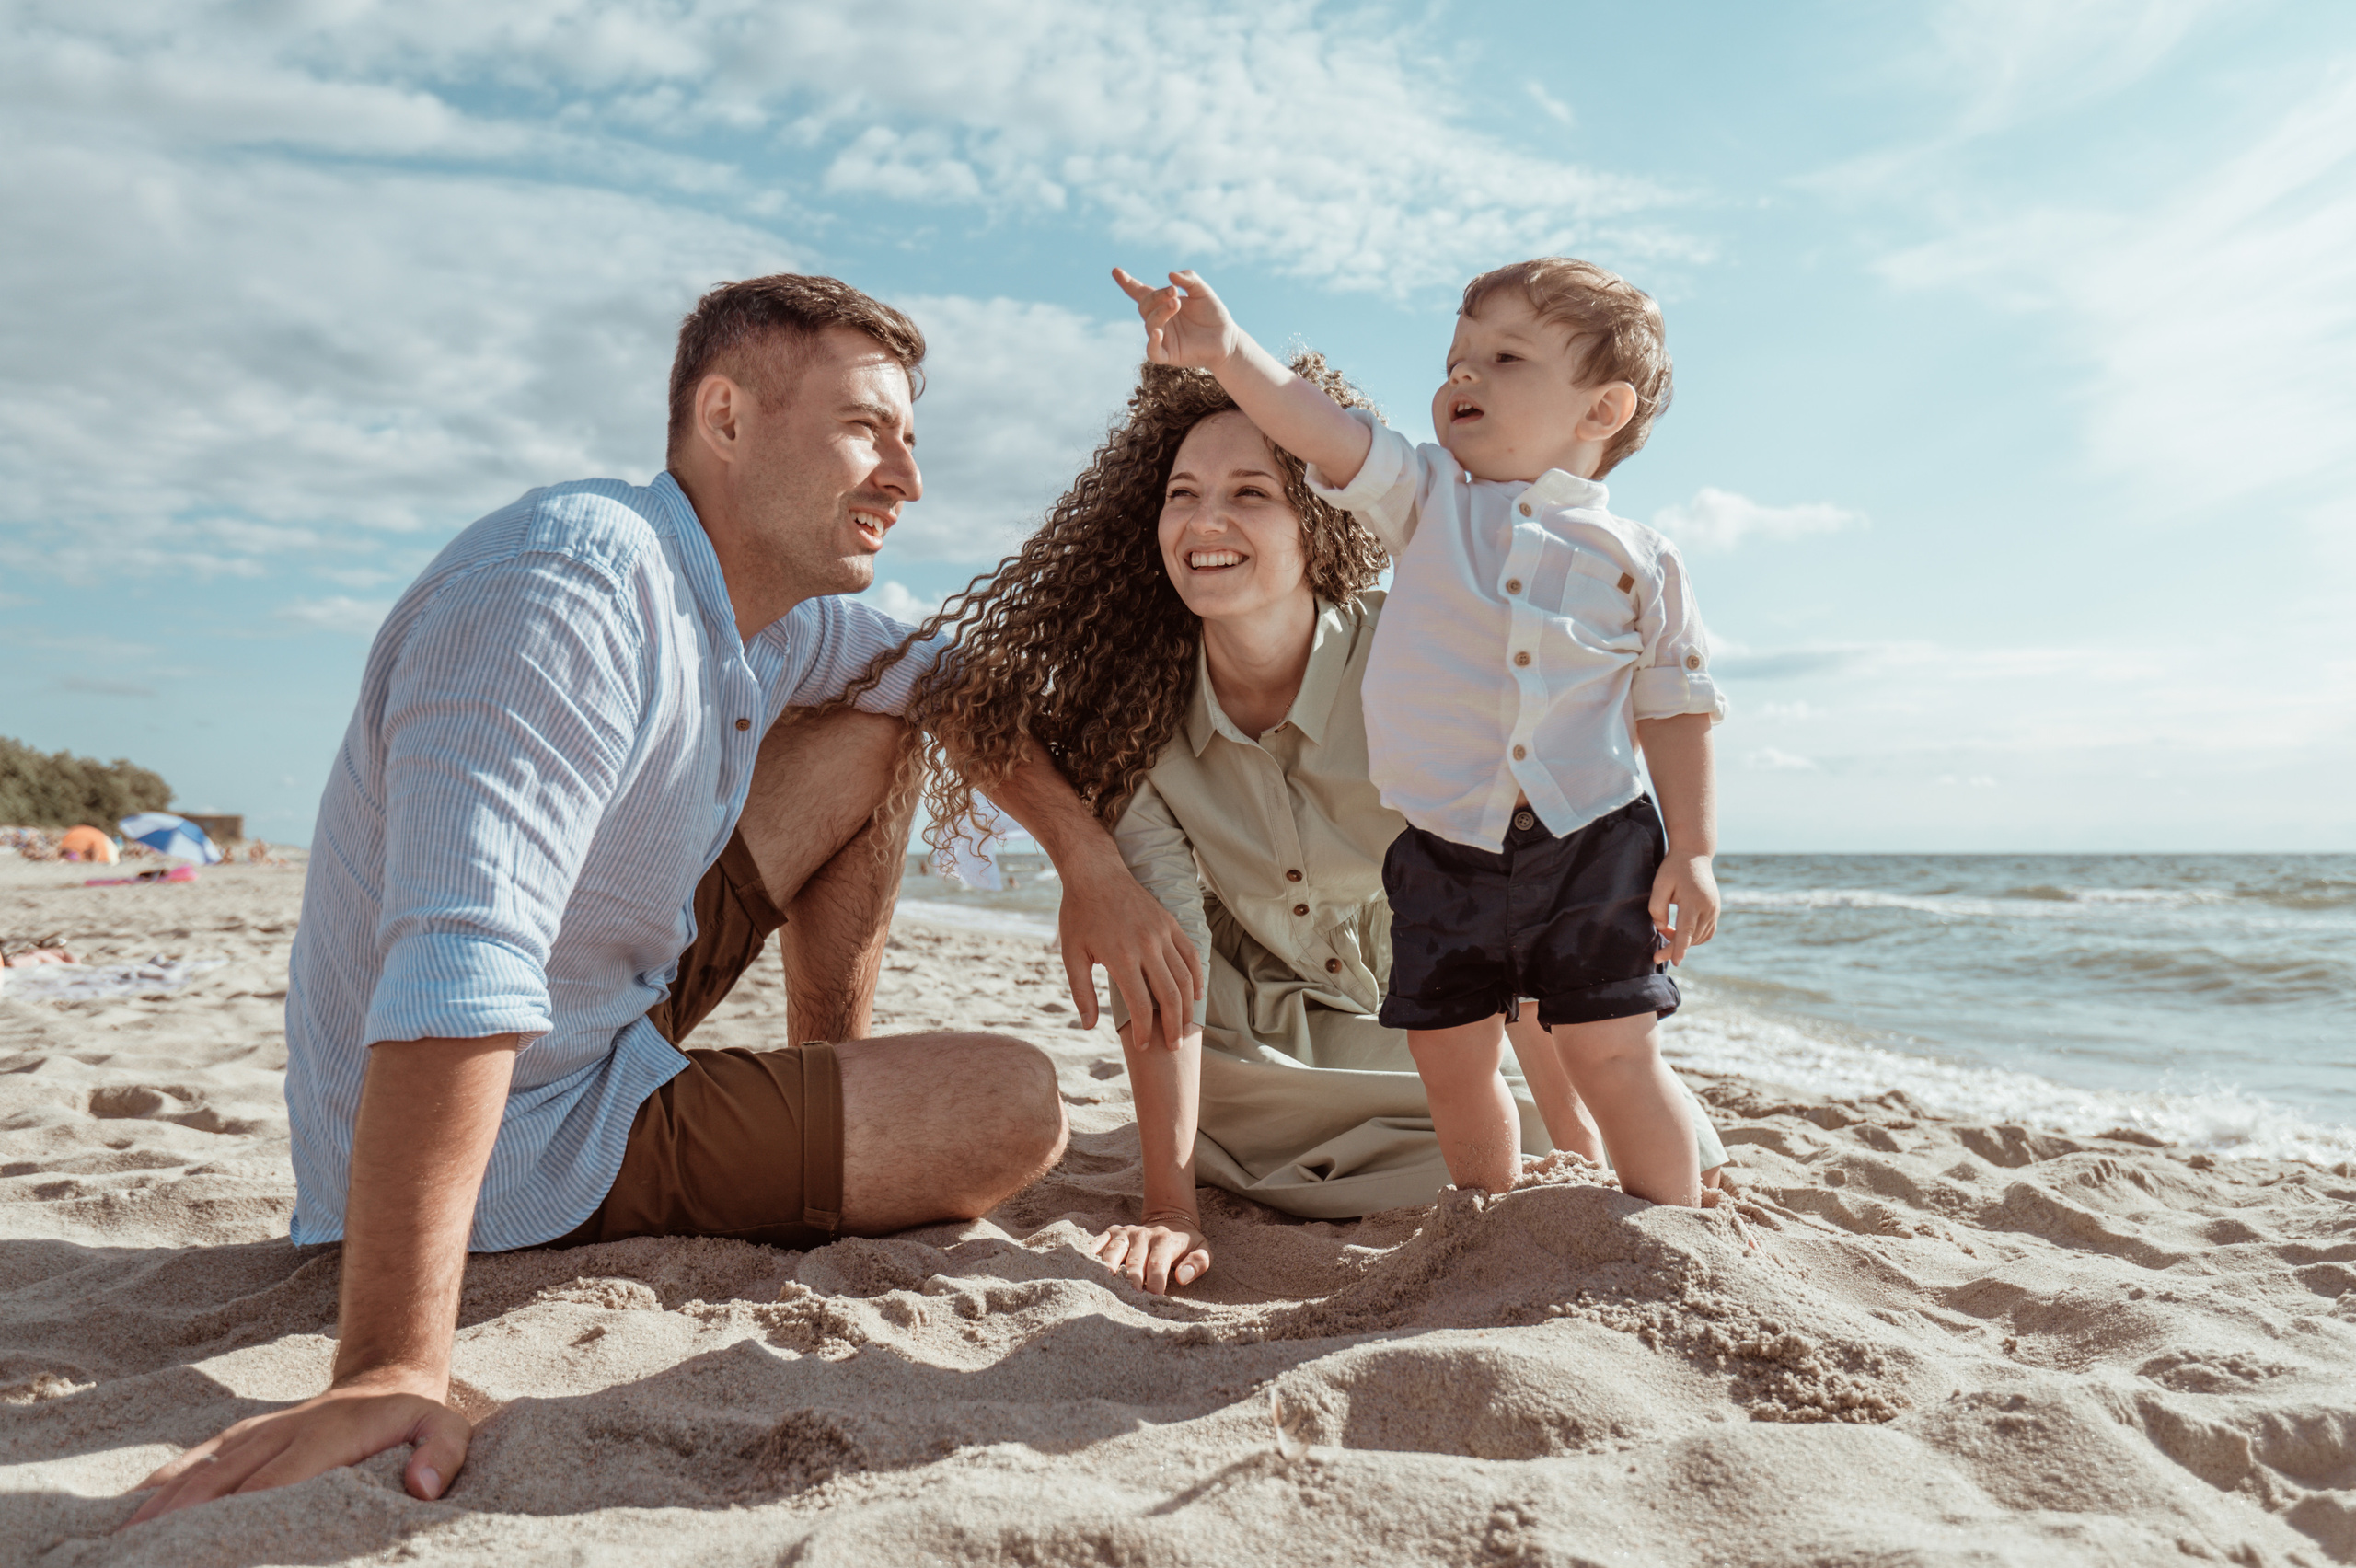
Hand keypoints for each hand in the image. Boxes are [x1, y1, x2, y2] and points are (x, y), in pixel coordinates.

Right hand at [125, 1369, 468, 1525]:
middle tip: (143, 1560)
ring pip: (194, 1475)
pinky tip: (124, 1522)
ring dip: (156, 1512)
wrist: (387, 1378)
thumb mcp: (446, 1429)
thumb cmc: (414, 1420)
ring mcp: (252, 1434)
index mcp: (325, 1437)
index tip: (214, 1555)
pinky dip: (154, 1494)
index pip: (275, 1485)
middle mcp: (278, 1433)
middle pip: (220, 1484)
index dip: (243, 1522)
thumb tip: (420, 1488)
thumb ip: (441, 1456)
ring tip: (119, 1549)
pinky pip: (188, 1467)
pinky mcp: (236, 1440)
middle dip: (182, 1525)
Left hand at [1058, 856, 1202, 1048]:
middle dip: (1173, 1027)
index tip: (1144, 1046)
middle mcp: (1147, 947)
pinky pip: (1191, 955)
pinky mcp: (1171, 923)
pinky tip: (1195, 995)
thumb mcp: (1071, 954)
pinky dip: (1197, 978)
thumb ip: (1082, 992)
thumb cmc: (1079, 914)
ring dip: (1188, 1007)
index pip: (1142, 1006)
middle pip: (1171, 997)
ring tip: (1185, 1027)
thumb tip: (1089, 1026)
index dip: (1145, 1032)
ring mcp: (1162, 933)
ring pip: (1185, 978)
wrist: (1095, 872)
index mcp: (1122, 958)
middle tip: (1173, 1046)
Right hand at [1092, 1212, 1211, 1294]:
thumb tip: (1182, 1277)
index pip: (1158, 1264)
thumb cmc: (1186, 1244)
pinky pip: (1101, 1240)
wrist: (1171, 1219)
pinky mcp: (1114, 1231)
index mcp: (1166, 1241)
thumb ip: (1198, 1264)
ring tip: (1106, 1283)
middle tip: (1131, 1298)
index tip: (1154, 1298)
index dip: (1155, 1282)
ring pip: (1114, 1250)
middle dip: (1132, 1280)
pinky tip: (1087, 1263)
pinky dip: (1093, 1251)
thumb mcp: (1202, 1250)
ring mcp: (1127, 1233)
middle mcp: (1143, 1235)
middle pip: (1134, 1261)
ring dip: (1109, 1267)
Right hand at [1111, 268, 1239, 370]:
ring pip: (1150, 324)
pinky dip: (1152, 342)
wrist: (1227, 338)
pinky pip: (1152, 352)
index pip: (1140, 292)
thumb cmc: (1213, 314)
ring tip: (1177, 303)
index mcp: (1163, 304)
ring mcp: (1162, 338)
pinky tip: (1158, 332)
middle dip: (1157, 297)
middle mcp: (1159, 320)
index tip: (1116, 271)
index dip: (1128, 283)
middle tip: (1174, 293)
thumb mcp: (1203, 291)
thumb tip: (1171, 276)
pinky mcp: (1168, 355)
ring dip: (1161, 312)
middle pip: (1145, 306)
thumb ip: (1189, 279)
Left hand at [1648, 851, 1718, 965]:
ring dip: (1684, 941)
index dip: (1680, 948)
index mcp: (1693, 900)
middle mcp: (1708, 907)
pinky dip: (1695, 938)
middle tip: (1656, 956)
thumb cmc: (1673, 868)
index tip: (1675, 962)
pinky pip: (1707, 932)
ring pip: (1700, 937)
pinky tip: (1681, 933)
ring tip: (1666, 932)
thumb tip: (1661, 928)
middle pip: (1692, 937)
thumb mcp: (1659, 884)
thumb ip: (1657, 907)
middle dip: (1674, 949)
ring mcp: (1715, 909)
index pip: (1686, 930)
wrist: (1695, 854)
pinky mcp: (1716, 910)